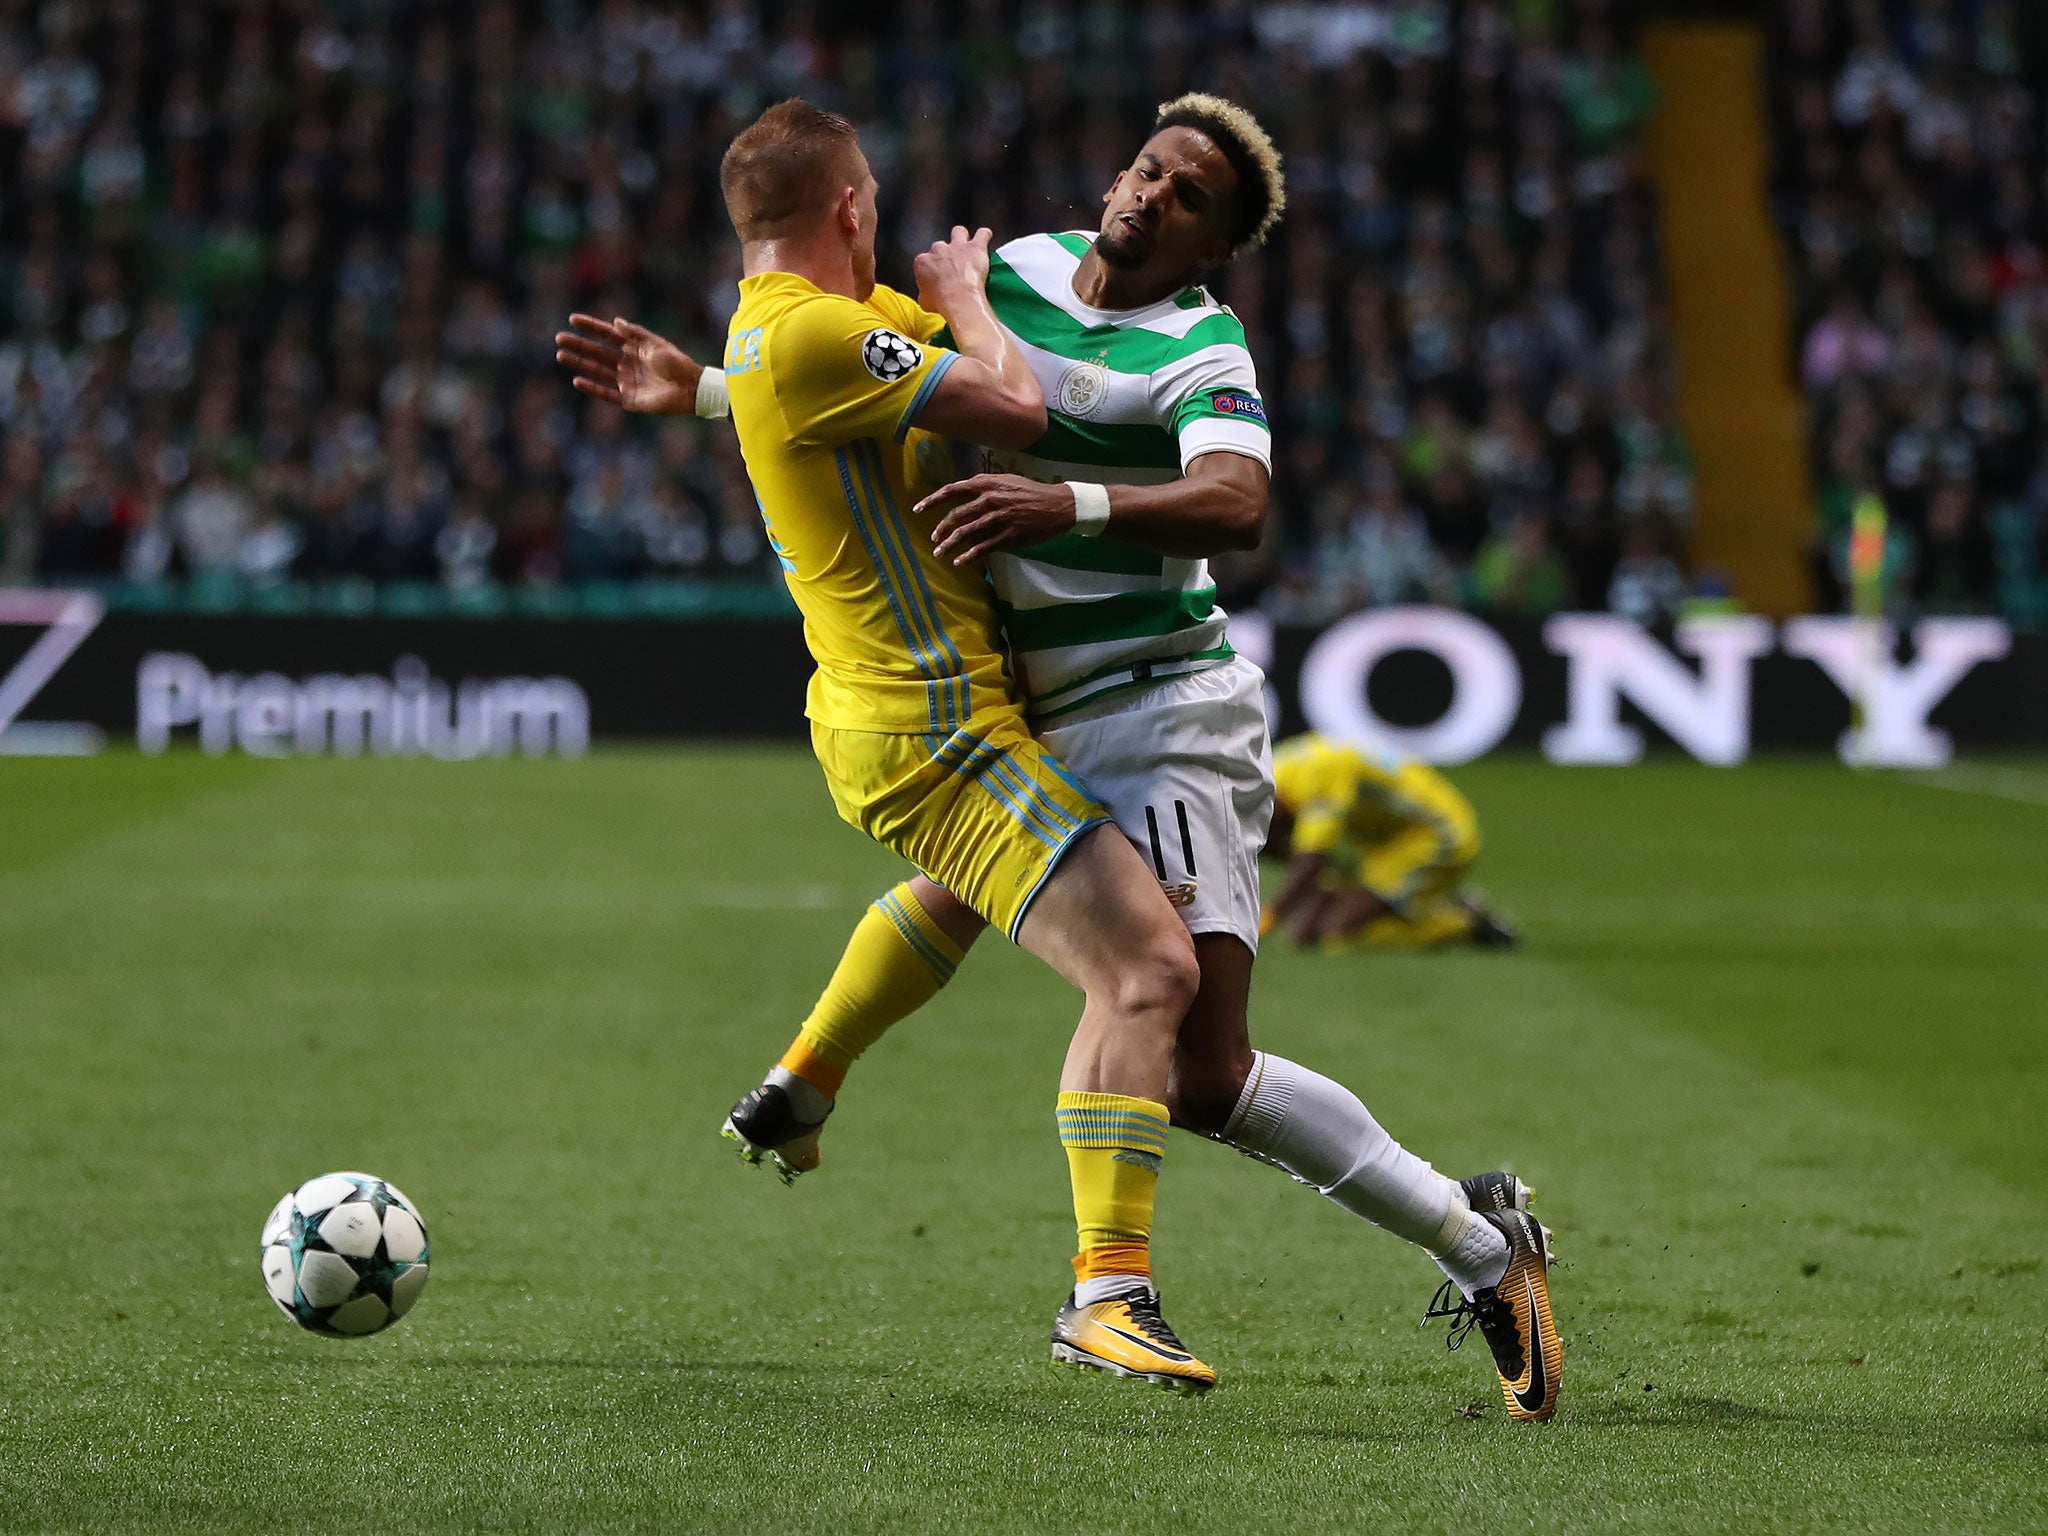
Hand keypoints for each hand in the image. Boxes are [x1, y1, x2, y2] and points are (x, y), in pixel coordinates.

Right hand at [553, 314, 700, 414]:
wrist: (690, 389)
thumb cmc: (677, 363)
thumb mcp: (655, 344)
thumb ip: (635, 334)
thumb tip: (615, 322)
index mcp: (634, 347)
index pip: (607, 335)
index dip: (591, 327)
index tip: (573, 319)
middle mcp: (627, 363)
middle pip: (597, 352)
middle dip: (578, 345)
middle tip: (559, 338)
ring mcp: (626, 381)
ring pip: (597, 371)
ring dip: (579, 363)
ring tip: (561, 356)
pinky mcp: (629, 399)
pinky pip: (606, 393)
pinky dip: (592, 387)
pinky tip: (577, 380)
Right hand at [912, 225, 993, 309]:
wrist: (959, 298)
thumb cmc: (941, 302)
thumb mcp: (924, 302)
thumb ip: (925, 292)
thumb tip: (928, 295)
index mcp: (923, 261)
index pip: (925, 261)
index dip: (932, 270)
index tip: (938, 279)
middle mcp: (938, 249)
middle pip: (941, 247)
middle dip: (946, 256)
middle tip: (953, 269)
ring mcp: (957, 246)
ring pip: (959, 232)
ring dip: (962, 238)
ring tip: (967, 248)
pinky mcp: (975, 247)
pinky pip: (982, 234)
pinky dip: (984, 236)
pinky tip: (985, 239)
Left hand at [918, 474, 1077, 564]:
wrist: (1056, 505)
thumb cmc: (1029, 491)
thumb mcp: (1005, 480)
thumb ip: (984, 485)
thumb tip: (961, 493)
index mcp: (987, 484)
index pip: (952, 490)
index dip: (931, 500)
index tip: (917, 509)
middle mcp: (990, 500)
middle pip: (955, 515)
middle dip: (940, 529)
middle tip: (933, 538)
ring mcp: (998, 519)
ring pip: (966, 533)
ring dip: (949, 545)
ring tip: (939, 553)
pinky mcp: (1008, 536)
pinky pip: (983, 547)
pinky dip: (968, 556)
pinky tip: (959, 562)